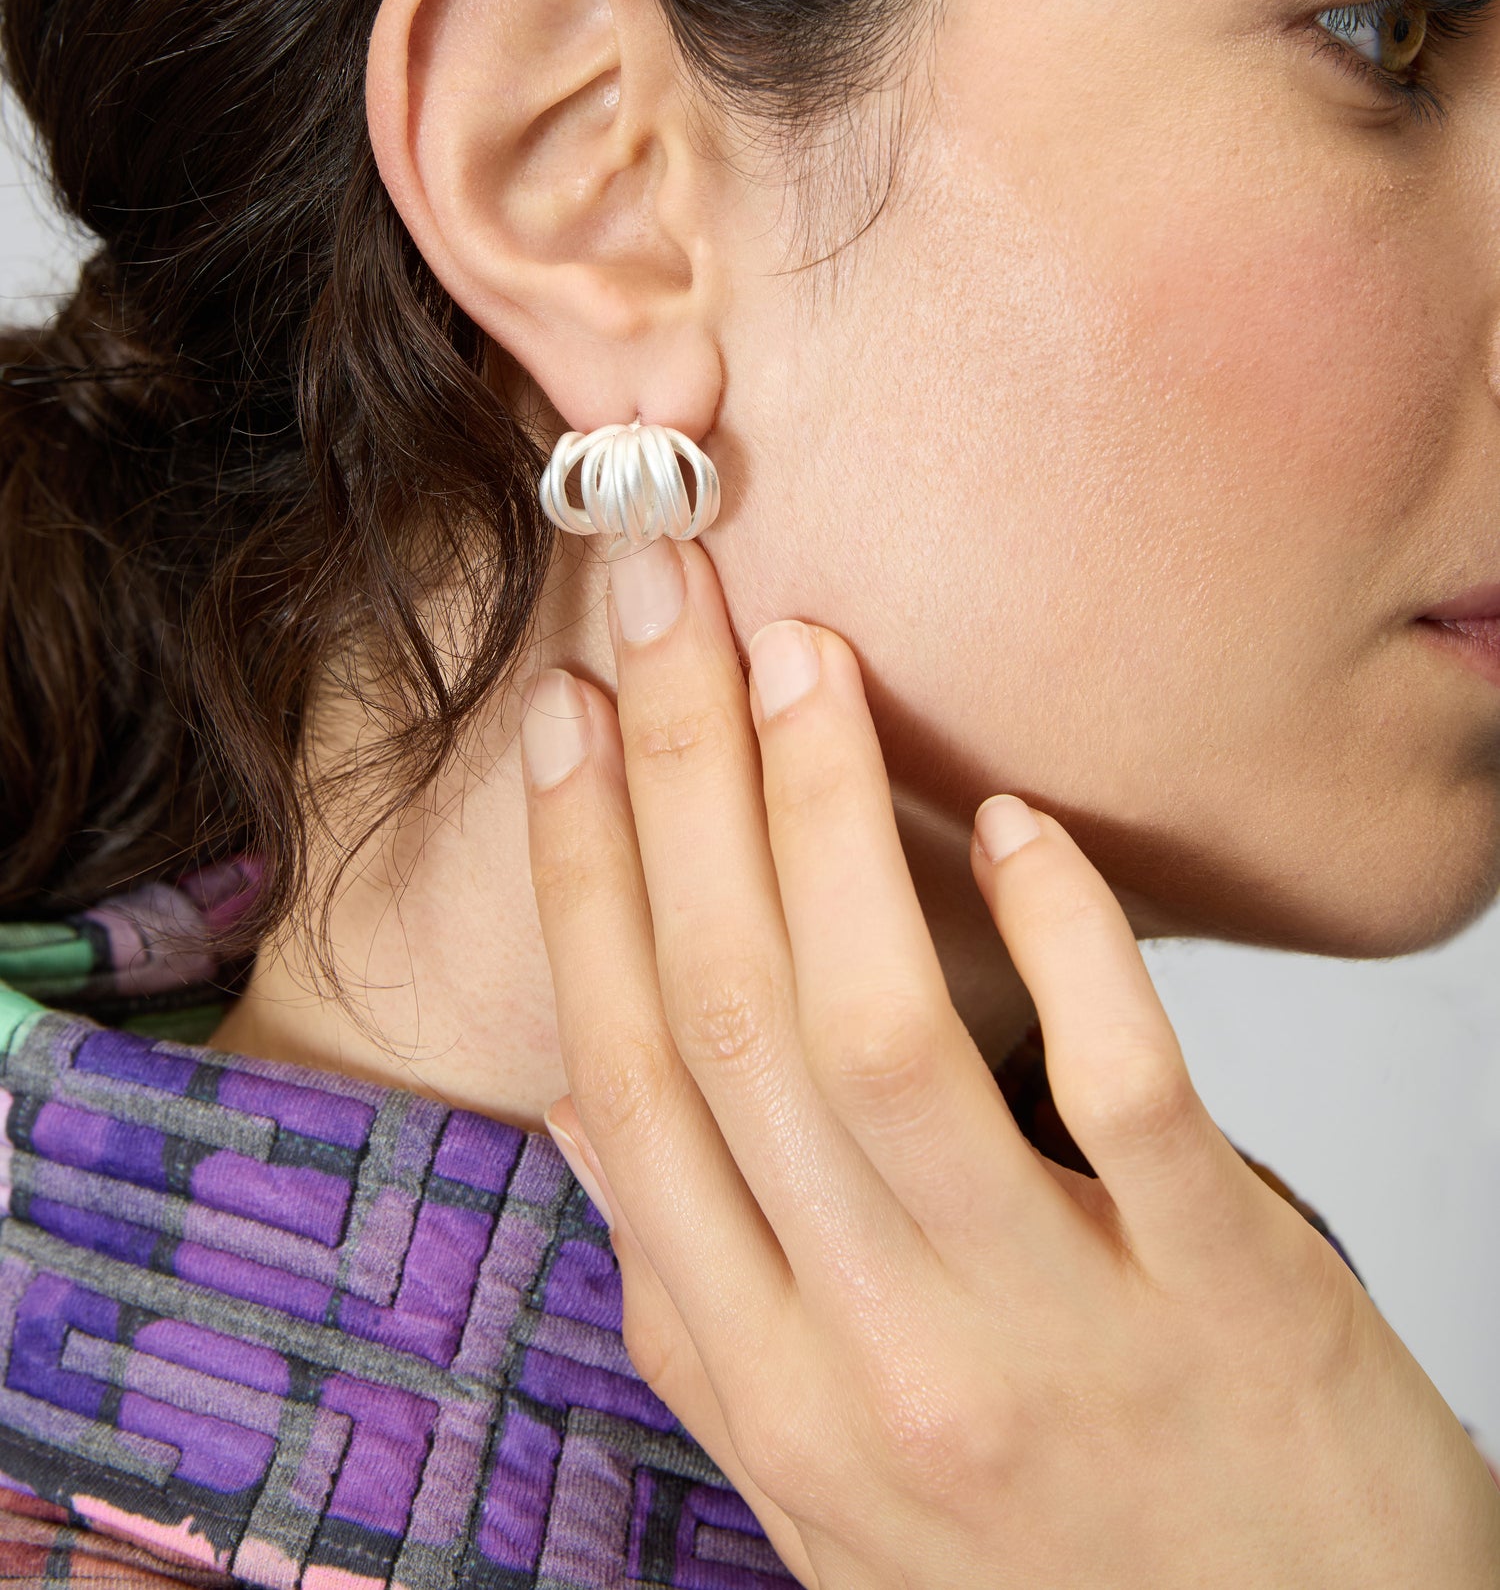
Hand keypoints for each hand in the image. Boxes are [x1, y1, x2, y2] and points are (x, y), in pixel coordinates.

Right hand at [522, 536, 1499, 1588]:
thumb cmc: (1060, 1562)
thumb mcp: (828, 1474)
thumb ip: (706, 1296)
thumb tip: (594, 1096)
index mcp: (766, 1388)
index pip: (632, 1087)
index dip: (582, 883)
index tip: (565, 723)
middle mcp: (875, 1365)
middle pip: (734, 1024)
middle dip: (677, 784)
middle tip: (662, 604)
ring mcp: (1049, 1338)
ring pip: (881, 1041)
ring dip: (826, 822)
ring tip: (799, 661)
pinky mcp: (1226, 1304)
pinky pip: (1122, 1090)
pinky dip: (1060, 941)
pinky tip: (1019, 822)